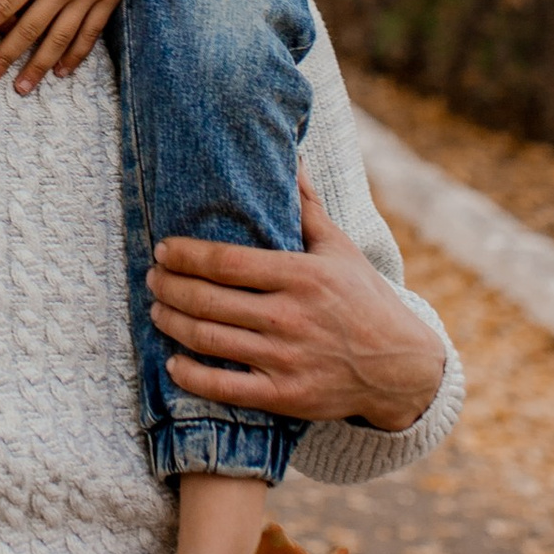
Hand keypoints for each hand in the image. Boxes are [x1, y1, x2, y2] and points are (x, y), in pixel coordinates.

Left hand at [146, 181, 445, 431]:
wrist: (401, 366)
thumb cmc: (364, 299)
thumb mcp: (340, 248)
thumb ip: (307, 206)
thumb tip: (293, 158)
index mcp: (301, 276)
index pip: (226, 263)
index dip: (187, 255)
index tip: (163, 250)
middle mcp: (290, 317)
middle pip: (208, 300)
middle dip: (170, 287)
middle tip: (152, 278)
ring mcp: (286, 359)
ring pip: (209, 340)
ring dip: (172, 324)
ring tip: (157, 310)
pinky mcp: (285, 396)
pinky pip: (225, 388)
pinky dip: (191, 376)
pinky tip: (174, 363)